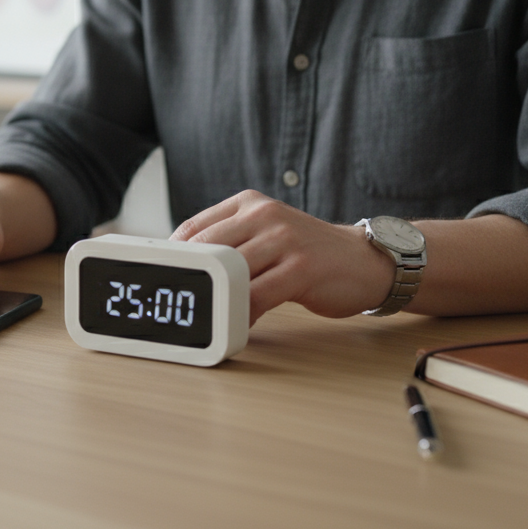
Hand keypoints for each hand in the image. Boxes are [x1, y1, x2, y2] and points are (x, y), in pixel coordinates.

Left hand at [171, 190, 392, 323]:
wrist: (363, 261)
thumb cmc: (305, 253)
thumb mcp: (265, 233)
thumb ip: (230, 242)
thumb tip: (182, 270)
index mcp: (248, 203)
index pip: (192, 228)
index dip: (172, 258)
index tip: (164, 282)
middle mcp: (263, 214)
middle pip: (206, 249)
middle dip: (189, 280)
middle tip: (181, 306)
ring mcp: (283, 239)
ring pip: (229, 272)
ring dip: (216, 300)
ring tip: (210, 318)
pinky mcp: (301, 267)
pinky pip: (257, 295)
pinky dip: (243, 314)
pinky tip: (240, 324)